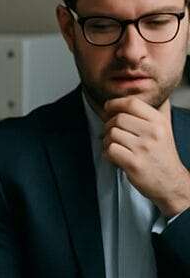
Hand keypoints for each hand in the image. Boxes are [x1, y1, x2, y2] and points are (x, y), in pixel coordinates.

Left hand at [102, 98, 189, 216]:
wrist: (170, 182)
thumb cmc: (162, 155)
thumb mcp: (164, 129)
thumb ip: (155, 111)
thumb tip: (141, 96)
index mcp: (159, 122)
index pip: (132, 103)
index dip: (115, 104)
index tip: (108, 108)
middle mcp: (153, 133)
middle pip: (117, 119)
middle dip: (108, 126)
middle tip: (112, 134)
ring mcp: (143, 148)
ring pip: (111, 134)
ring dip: (107, 141)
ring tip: (115, 147)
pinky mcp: (134, 163)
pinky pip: (110, 150)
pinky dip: (107, 153)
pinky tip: (115, 157)